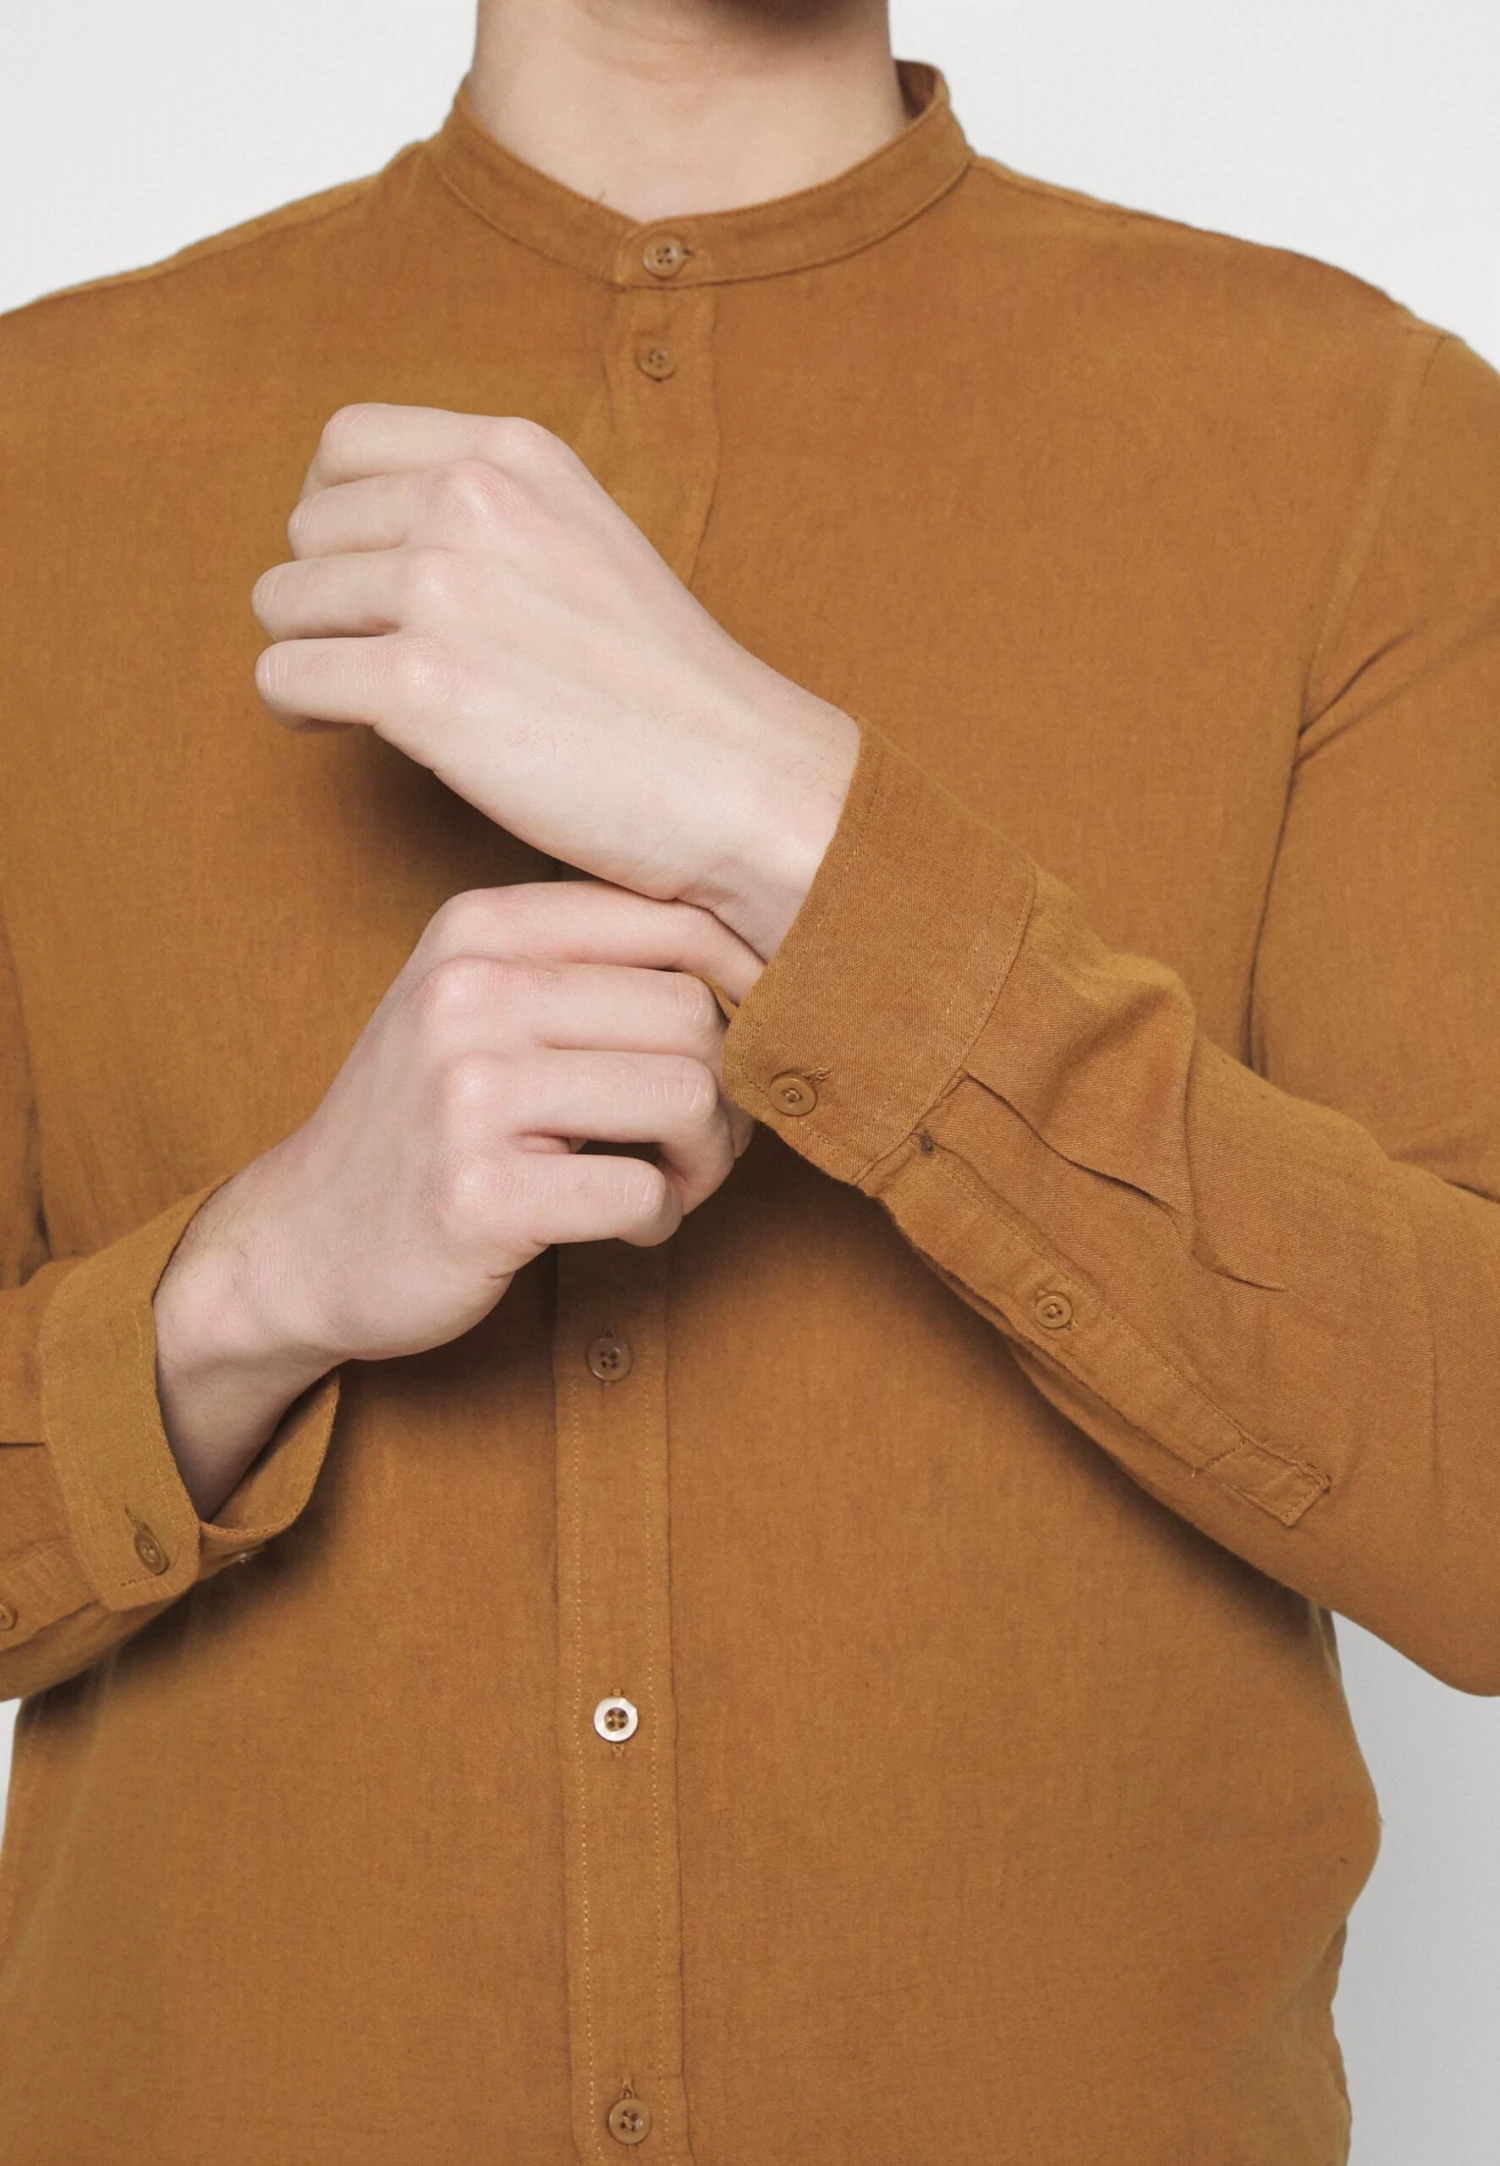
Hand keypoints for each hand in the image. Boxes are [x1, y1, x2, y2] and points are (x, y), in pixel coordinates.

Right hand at [152, 881, 760, 1517]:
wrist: (303, 1243)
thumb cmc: (424, 1123)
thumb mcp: (478, 1004)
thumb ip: (588, 963)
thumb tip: (762, 956)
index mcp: (478, 926)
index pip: (676, 923)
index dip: (743, 991)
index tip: (747, 1044)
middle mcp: (468, 993)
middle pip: (693, 1016)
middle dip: (726, 1091)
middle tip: (700, 1140)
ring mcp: (467, 1093)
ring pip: (684, 1098)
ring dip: (705, 1160)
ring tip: (670, 1181)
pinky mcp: (479, 1193)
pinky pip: (641, 1192)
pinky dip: (658, 1219)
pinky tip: (627, 1226)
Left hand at [250, 405, 860, 959]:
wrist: (741, 781)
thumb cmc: (663, 687)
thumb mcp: (583, 539)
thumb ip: (488, 511)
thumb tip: (365, 533)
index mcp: (511, 453)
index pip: (344, 443)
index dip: (336, 516)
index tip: (364, 576)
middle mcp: (469, 501)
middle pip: (305, 530)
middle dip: (324, 599)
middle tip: (374, 658)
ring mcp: (442, 590)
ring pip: (282, 605)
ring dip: (309, 657)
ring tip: (364, 702)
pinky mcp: (422, 688)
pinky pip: (285, 680)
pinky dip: (302, 712)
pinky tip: (347, 733)